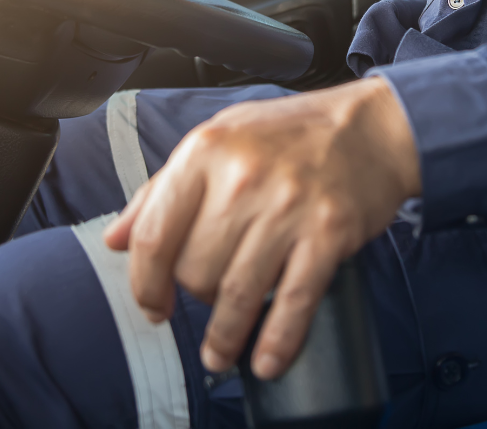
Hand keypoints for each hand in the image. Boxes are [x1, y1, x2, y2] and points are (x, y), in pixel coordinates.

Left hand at [102, 77, 418, 379]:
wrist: (371, 127)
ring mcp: (287, 207)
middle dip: (194, 297)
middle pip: (194, 269)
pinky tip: (266, 360)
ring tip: (220, 353)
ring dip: (225, 335)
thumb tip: (115, 237)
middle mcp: (243, 178)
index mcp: (205, 151)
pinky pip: (293, 302)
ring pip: (236, 294)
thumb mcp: (215, 140)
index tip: (151, 304)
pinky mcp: (328, 234)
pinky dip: (277, 340)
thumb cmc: (289, 133)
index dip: (144, 282)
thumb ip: (161, 189)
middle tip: (206, 298)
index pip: (154, 234)